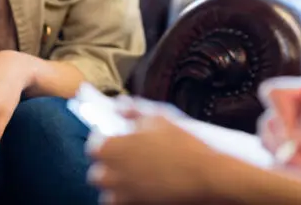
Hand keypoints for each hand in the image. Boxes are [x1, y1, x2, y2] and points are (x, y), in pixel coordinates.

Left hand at [87, 99, 218, 203]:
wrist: (206, 174)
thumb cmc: (183, 143)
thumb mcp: (158, 117)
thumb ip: (133, 110)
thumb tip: (119, 106)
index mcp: (112, 148)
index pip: (93, 145)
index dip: (105, 140)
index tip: (116, 137)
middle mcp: (111, 174)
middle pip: (98, 173)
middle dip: (109, 165)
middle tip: (127, 157)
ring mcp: (123, 195)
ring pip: (109, 193)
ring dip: (117, 185)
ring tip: (137, 176)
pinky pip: (123, 204)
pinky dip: (129, 197)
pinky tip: (145, 188)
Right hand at [257, 75, 300, 178]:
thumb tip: (300, 136)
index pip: (275, 93)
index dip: (281, 114)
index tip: (296, 138)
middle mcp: (293, 108)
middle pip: (268, 122)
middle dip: (286, 146)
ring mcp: (286, 130)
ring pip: (268, 143)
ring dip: (289, 159)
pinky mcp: (284, 151)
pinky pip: (273, 160)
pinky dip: (290, 169)